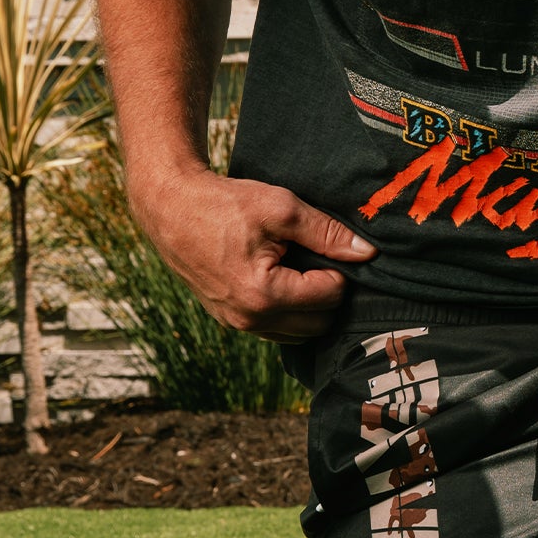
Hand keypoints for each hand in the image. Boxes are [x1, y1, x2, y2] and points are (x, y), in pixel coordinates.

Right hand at [130, 167, 375, 341]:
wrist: (170, 207)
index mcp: (263, 295)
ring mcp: (236, 324)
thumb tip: (367, 254)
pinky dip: (289, 312)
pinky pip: (275, 329)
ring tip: (304, 271)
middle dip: (329, 295)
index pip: (330, 297)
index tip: (329, 249)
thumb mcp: (281, 209)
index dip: (339, 272)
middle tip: (322, 262)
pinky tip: (286, 281)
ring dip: (311, 309)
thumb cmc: (224, 204)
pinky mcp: (228, 320)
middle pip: (319, 324)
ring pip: (298, 333)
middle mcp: (249, 319)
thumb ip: (327, 234)